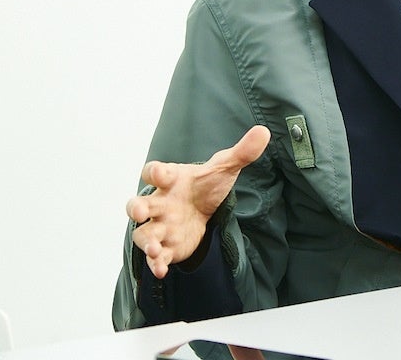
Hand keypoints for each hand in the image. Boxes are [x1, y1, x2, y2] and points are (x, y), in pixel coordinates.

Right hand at [126, 125, 269, 278]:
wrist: (204, 208)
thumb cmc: (206, 184)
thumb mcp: (224, 168)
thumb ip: (242, 152)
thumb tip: (263, 131)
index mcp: (171, 180)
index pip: (155, 172)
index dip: (155, 172)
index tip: (160, 174)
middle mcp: (160, 203)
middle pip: (138, 205)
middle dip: (137, 208)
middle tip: (140, 212)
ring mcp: (161, 226)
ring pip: (143, 234)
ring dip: (147, 241)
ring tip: (155, 248)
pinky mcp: (167, 246)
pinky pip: (156, 255)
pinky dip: (155, 262)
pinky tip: (161, 269)